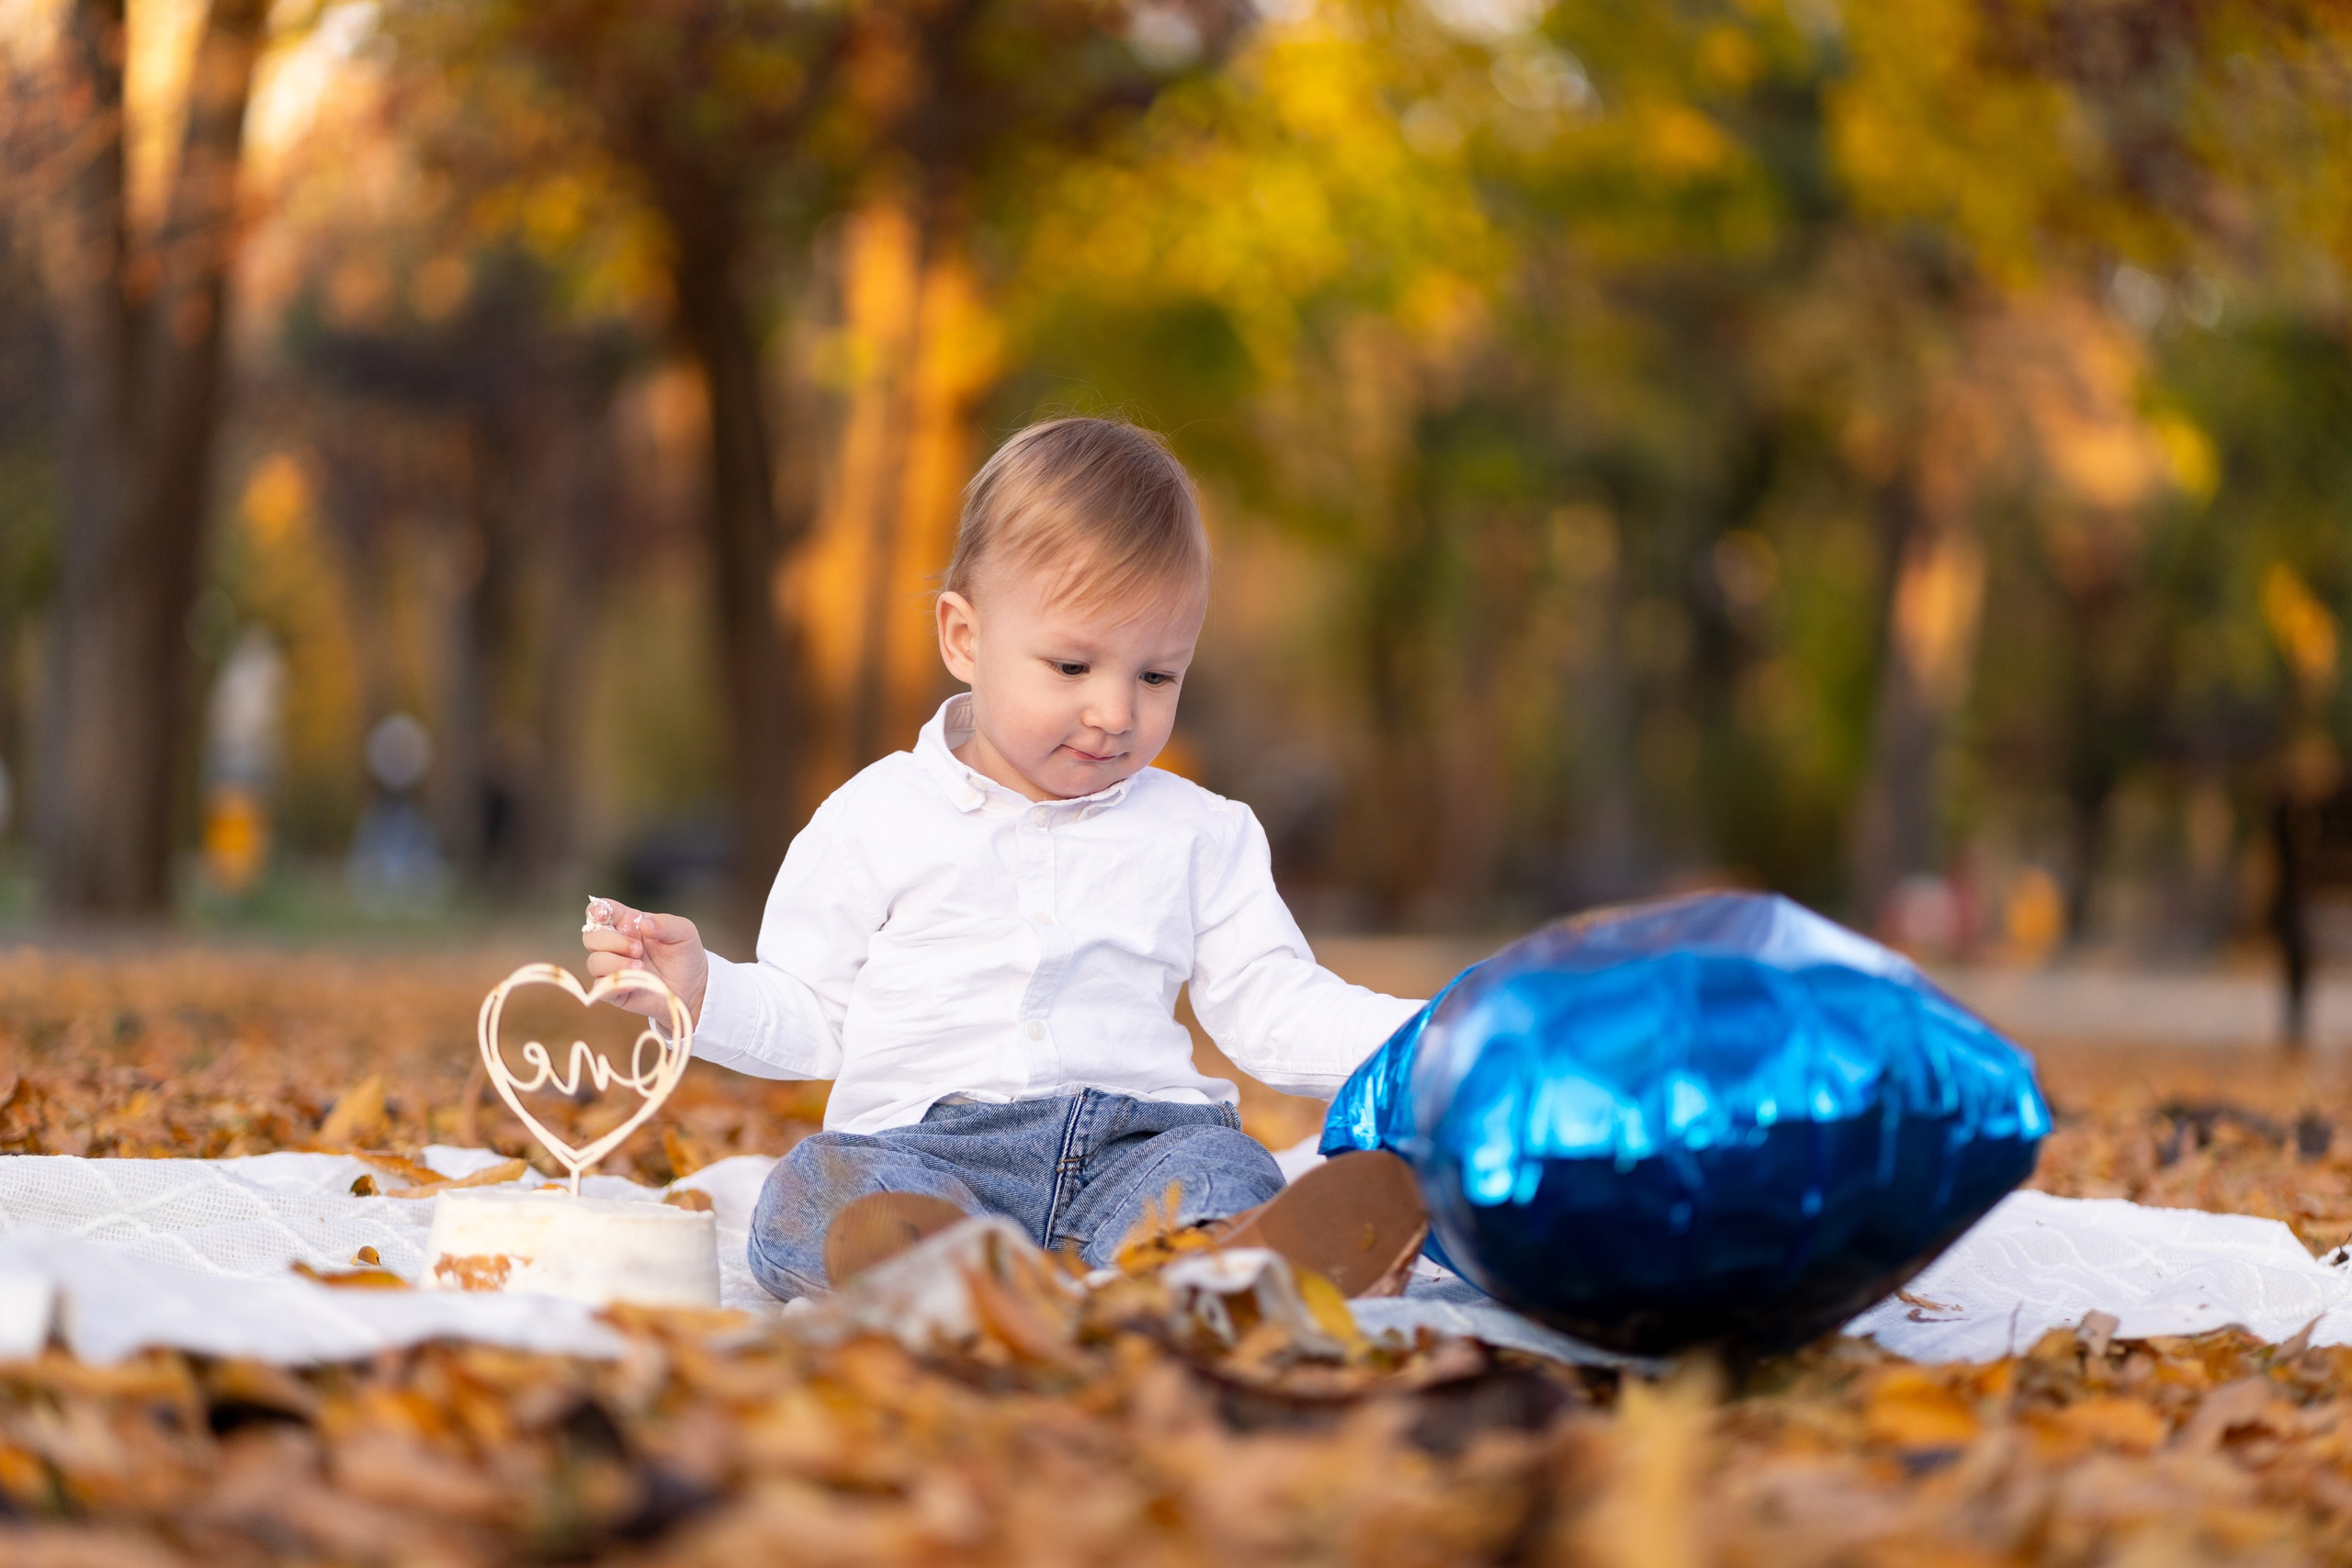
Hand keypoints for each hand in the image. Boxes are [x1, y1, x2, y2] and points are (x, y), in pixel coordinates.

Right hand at [581, 896, 709, 1025]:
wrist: (693, 986)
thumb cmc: (684, 954)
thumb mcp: (683, 932)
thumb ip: (665, 924)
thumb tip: (644, 924)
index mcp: (627, 923)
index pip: (601, 911)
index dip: (597, 910)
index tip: (603, 914)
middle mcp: (615, 944)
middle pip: (592, 937)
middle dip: (612, 941)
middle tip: (638, 949)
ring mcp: (612, 967)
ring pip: (594, 962)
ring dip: (614, 963)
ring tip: (641, 967)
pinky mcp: (614, 989)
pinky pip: (601, 987)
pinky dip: (614, 984)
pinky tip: (633, 983)